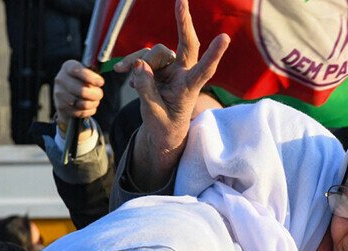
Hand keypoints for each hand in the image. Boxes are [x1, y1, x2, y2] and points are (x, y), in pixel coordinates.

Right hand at [53, 60, 104, 128]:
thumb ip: (93, 75)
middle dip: (96, 94)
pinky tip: (89, 107)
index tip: (101, 83)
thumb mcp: (86, 73)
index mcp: (68, 67)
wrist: (66, 95)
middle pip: (83, 91)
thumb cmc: (81, 81)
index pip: (79, 71)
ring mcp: (59, 94)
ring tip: (94, 100)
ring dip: (93, 103)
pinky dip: (89, 111)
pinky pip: (81, 112)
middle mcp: (61, 79)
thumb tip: (99, 82)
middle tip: (99, 94)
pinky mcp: (61, 106)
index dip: (92, 78)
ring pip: (83, 104)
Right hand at [113, 0, 228, 191]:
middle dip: (184, 22)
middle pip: (184, 45)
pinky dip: (130, 64)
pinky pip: (141, 57)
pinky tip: (122, 73)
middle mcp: (183, 74)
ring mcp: (171, 68)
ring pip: (155, 52)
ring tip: (127, 78)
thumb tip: (139, 66)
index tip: (225, 37)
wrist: (162, 131)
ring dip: (139, 60)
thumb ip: (147, 91)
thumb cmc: (165, 126)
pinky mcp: (157, 67)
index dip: (214, 54)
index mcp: (189, 88)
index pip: (204, 69)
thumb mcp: (154, 115)